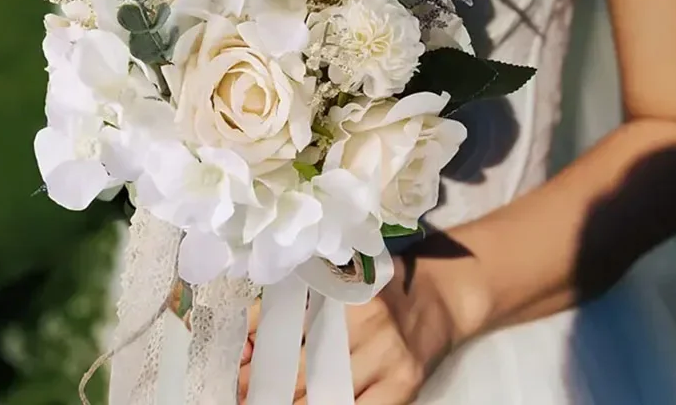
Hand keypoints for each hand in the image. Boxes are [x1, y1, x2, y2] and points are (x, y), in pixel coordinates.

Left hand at [237, 266, 455, 403]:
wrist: (440, 296)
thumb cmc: (381, 288)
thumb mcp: (339, 282)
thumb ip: (299, 303)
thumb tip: (249, 339)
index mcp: (338, 286)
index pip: (283, 317)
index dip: (255, 342)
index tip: (235, 361)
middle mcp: (360, 317)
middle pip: (300, 362)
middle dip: (263, 383)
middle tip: (239, 393)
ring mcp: (384, 352)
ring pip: (325, 392)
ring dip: (291, 404)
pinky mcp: (404, 381)